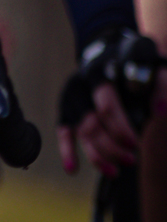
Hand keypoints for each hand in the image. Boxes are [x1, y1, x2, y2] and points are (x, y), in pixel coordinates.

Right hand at [57, 29, 162, 177]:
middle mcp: (80, 85)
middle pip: (92, 123)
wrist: (110, 49)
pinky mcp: (66, 109)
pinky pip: (64, 132)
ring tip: (114, 171)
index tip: (135, 144)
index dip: (120, 128)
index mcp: (100, 72)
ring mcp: (71, 98)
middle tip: (131, 160)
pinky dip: (67, 151)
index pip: (106, 106)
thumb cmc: (136, 62)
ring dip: (96, 155)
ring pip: (80, 132)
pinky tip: (72, 169)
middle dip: (111, 146)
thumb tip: (161, 110)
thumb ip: (159, 84)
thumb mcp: (150, 64)